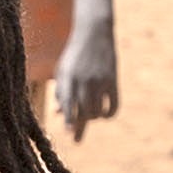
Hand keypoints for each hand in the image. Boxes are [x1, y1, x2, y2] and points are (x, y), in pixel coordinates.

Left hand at [49, 21, 120, 138]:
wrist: (94, 33)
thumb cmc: (75, 54)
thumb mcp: (64, 70)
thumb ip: (60, 91)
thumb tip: (59, 114)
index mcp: (68, 78)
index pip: (68, 105)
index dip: (69, 120)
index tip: (69, 132)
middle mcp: (84, 81)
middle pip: (83, 112)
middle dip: (79, 127)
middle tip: (76, 138)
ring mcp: (100, 82)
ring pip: (96, 112)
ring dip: (92, 118)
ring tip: (88, 117)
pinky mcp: (113, 81)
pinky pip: (113, 106)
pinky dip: (108, 115)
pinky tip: (104, 115)